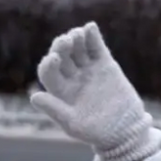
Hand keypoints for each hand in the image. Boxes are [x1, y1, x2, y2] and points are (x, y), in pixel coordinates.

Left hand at [29, 22, 160, 160]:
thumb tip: (34, 96)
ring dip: (76, 38)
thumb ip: (55, 110)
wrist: (125, 130)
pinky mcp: (105, 65)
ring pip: (77, 48)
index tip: (53, 59)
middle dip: (61, 46)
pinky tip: (90, 28)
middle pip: (61, 55)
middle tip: (66, 41)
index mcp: (61, 91)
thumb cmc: (97, 132)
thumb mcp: (73, 124)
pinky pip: (96, 47)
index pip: (48, 72)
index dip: (48, 64)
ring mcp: (88, 70)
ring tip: (78, 34)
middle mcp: (72, 78)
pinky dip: (92, 36)